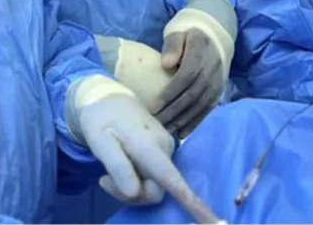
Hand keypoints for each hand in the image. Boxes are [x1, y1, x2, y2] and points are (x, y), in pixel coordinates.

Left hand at [72, 79, 200, 207]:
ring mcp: (167, 149)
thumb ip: (118, 166)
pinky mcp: (164, 151)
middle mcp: (166, 148)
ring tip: (108, 173)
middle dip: (131, 194)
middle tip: (104, 180)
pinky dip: (136, 179)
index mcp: (151, 146)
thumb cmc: (101, 120)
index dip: (191, 202)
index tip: (213, 221)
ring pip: (154, 185)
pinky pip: (154, 177)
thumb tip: (134, 192)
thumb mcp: (100, 143)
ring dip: (131, 187)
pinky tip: (121, 166)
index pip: (171, 179)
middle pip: (156, 190)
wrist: (110, 100)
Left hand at [155, 27, 224, 137]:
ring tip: (166, 130)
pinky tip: (183, 132)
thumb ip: (172, 45)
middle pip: (193, 94)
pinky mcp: (220, 89)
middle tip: (155, 123)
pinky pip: (208, 108)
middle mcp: (212, 68)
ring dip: (183, 120)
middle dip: (173, 111)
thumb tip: (166, 64)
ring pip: (201, 104)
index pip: (186, 76)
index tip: (155, 105)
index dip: (171, 92)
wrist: (216, 32)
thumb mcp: (178, 31)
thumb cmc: (189, 33)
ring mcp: (218, 80)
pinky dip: (196, 122)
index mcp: (200, 51)